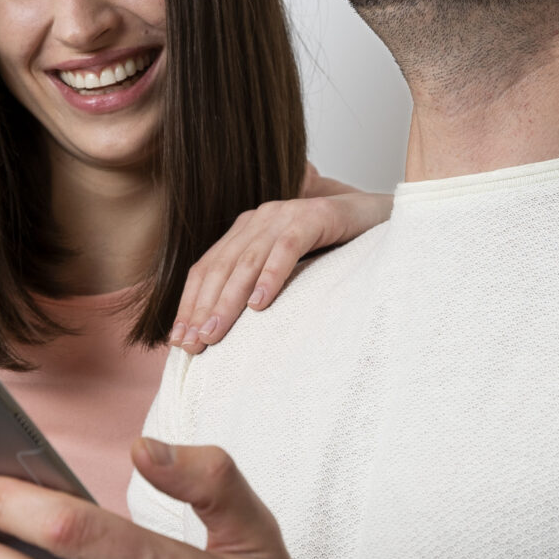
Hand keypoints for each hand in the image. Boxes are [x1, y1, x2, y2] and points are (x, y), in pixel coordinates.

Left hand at [169, 189, 390, 352]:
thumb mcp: (287, 269)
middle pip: (221, 267)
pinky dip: (270, 276)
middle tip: (191, 344)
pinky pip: (286, 249)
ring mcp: (285, 214)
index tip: (178, 341)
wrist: (379, 218)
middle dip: (202, 309)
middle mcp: (260, 218)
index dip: (190, 304)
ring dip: (228, 300)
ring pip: (247, 261)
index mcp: (246, 229)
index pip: (207, 268)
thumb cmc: (333, 249)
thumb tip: (223, 329)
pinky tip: (259, 305)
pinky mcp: (315, 216)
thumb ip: (257, 286)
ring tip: (214, 333)